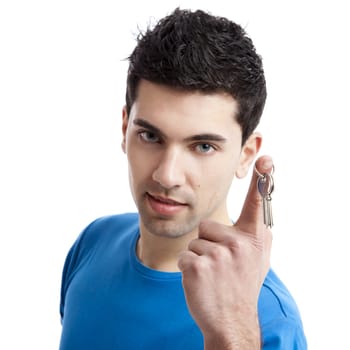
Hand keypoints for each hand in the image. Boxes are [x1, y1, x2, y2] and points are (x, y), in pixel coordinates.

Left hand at [177, 155, 273, 349]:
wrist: (231, 320)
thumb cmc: (241, 284)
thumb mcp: (258, 259)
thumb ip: (254, 234)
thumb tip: (257, 208)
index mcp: (255, 239)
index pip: (257, 204)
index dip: (262, 180)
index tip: (266, 160)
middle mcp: (240, 244)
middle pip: (208, 226)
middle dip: (210, 244)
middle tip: (222, 266)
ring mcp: (219, 255)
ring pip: (196, 241)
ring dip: (201, 257)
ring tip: (214, 275)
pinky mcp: (198, 266)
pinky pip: (185, 255)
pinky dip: (190, 268)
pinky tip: (203, 282)